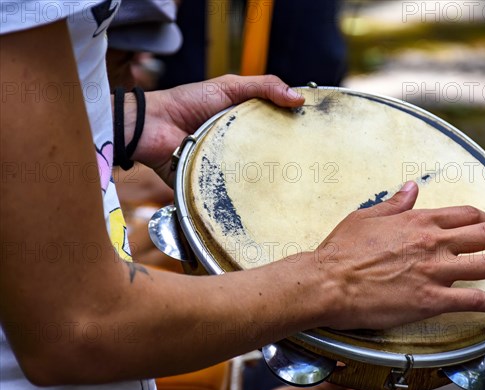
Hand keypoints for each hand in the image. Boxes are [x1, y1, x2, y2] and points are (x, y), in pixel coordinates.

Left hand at [127, 74, 304, 184]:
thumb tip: (300, 99)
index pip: (277, 126)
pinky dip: (249, 193)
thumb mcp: (229, 87)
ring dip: (272, 177)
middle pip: (271, 153)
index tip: (319, 136)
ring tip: (298, 183)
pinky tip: (269, 195)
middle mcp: (240, 145)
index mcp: (245, 122)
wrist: (152, 127)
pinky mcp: (217, 185)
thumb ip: (263, 87)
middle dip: (289, 159)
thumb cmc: (188, 102)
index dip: (296, 130)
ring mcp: (230, 166)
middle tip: (314, 165)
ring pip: (258, 174)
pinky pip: (237, 191)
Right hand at [317, 181, 484, 329]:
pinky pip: (471, 299)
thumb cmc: (342, 250)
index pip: (466, 215)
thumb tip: (411, 188)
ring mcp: (434, 271)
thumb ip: (394, 204)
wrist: (329, 281)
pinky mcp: (430, 300)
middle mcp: (432, 242)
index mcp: (418, 221)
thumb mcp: (366, 216)